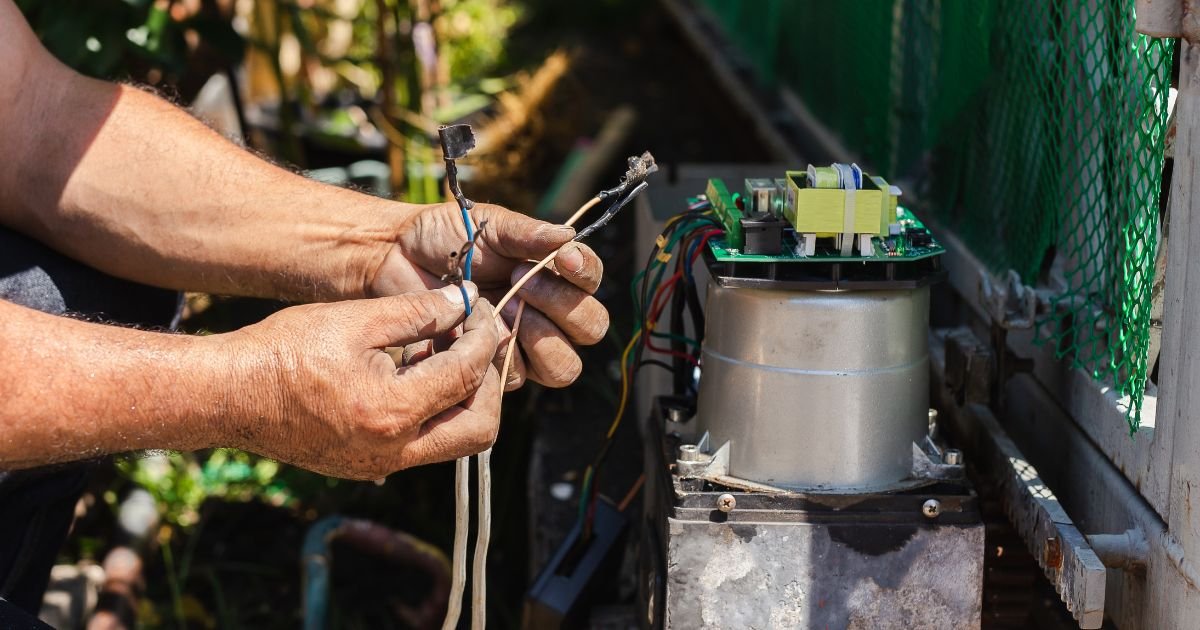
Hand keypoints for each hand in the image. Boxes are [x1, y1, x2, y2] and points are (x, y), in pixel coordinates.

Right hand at [217, 283, 500, 479]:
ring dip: (463, 397)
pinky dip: (435, 410)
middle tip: (478, 341)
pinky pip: (424, 444)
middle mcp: (393, 450)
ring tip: (446, 350)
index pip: (467, 375)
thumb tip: (466, 300)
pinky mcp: (369, 466)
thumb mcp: (356, 319)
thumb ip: (419, 311)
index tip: (482, 309)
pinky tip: (419, 371)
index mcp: (392, 411)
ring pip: (455, 440)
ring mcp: (381, 465)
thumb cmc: (284, 350)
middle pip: (480, 428)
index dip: (484, 336)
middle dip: (489, 382)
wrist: (228, 394)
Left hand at [369, 202, 608, 389]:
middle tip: (522, 283)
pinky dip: (500, 354)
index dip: (585, 274)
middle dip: (562, 307)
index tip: (563, 258)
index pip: (591, 283)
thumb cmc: (447, 237)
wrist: (397, 258)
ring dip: (539, 338)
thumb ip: (530, 234)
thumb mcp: (493, 226)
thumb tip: (569, 237)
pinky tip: (475, 329)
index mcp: (554, 275)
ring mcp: (523, 345)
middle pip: (590, 329)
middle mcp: (548, 314)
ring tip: (503, 309)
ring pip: (563, 365)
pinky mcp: (493, 369)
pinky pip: (517, 377)